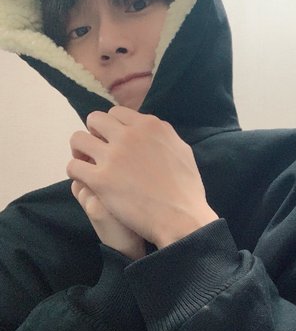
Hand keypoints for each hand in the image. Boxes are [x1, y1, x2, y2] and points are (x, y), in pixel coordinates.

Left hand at [67, 107, 217, 247]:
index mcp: (150, 126)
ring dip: (80, 150)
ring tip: (87, 164)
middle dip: (95, 133)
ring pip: (78, 139)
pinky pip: (73, 167)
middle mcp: (129, 135)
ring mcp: (112, 157)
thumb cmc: (187, 189)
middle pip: (95, 120)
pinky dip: (76, 172)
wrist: (181, 218)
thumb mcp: (182, 150)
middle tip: (100, 150)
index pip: (117, 113)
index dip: (113, 127)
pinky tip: (86, 181)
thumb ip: (164, 136)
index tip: (115, 140)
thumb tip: (152, 130)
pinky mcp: (100, 180)